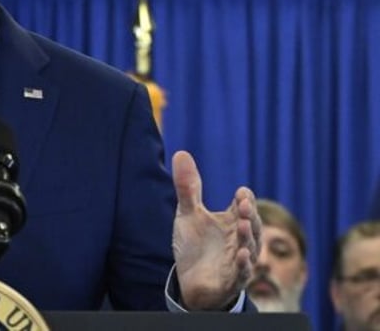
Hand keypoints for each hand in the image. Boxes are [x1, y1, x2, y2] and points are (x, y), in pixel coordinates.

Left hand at [171, 151, 260, 309]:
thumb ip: (188, 187)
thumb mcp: (188, 213)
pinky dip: (243, 264)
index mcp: (232, 221)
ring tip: (243, 224)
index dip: (244, 199)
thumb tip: (181, 152)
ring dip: (248, 236)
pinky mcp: (232, 280)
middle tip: (245, 205)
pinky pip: (242, 273)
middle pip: (252, 225)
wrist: (189, 280)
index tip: (241, 193)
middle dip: (250, 215)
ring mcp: (238, 260)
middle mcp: (240, 239)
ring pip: (250, 248)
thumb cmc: (194, 245)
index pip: (244, 206)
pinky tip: (241, 255)